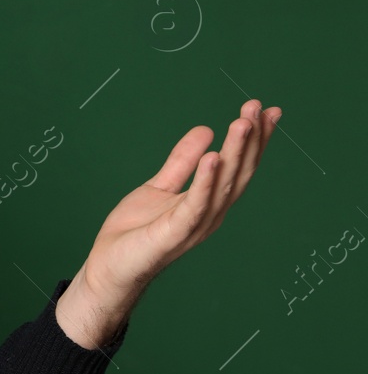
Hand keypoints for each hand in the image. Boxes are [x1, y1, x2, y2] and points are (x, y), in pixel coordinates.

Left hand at [57, 98, 280, 347]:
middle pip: (238, 172)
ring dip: (235, 152)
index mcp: (209, 201)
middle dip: (250, 139)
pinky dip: (206, 182)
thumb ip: (181, 162)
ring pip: (223, 185)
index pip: (238, 166)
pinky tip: (213, 157)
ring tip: (242, 123)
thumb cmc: (135, 232)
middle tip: (256, 107)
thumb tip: (206, 129)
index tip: (266, 110)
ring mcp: (195, 224)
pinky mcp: (175, 233)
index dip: (254, 139)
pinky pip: (195, 205)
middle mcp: (210, 213)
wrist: (108, 266)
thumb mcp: (160, 186)